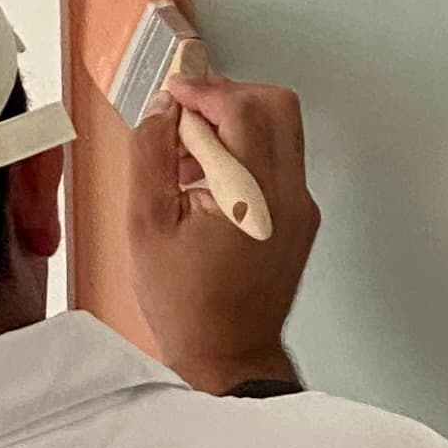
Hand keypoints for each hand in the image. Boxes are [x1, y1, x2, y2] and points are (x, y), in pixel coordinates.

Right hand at [124, 73, 318, 392]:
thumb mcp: (146, 224)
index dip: (205, 91)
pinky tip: (210, 181)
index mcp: (253, 195)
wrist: (227, 355)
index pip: (243, 109)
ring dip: (238, 124)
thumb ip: (150, 154)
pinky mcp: (300, 219)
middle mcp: (289, 195)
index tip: (176, 96)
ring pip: (282, 131)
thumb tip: (163, 110)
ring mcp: (301, 208)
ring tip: (190, 156)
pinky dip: (248, 153)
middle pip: (276, 106)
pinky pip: (280, 163)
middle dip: (229, 97)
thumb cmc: (188, 305)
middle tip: (189, 116)